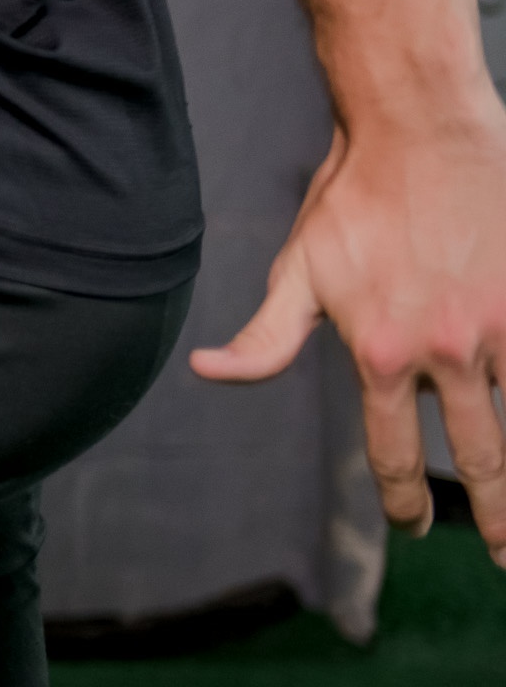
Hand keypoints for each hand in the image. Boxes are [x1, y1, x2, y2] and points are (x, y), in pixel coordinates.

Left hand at [192, 100, 505, 562]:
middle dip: (493, 515)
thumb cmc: (352, 202)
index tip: (413, 528)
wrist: (421, 134)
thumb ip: (268, 339)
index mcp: (381, 356)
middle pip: (481, 458)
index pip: (395, 455)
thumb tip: (209, 372)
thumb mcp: (299, 274)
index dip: (404, 503)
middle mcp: (446, 353)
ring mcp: (498, 328)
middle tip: (502, 553)